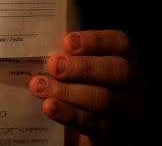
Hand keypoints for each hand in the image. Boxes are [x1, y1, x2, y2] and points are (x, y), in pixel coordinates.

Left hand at [29, 30, 148, 144]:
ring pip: (104, 99)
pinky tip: (49, 106)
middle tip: (53, 65)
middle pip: (117, 71)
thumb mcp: (80, 67)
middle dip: (82, 67)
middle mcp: (134, 85)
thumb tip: (43, 43)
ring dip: (67, 91)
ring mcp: (127, 111)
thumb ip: (69, 55)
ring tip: (40, 86)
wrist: (86, 124)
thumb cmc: (80, 85)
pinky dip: (67, 113)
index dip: (94, 41)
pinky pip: (92, 123)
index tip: (67, 42)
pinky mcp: (113, 134)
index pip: (120, 43)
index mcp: (126, 60)